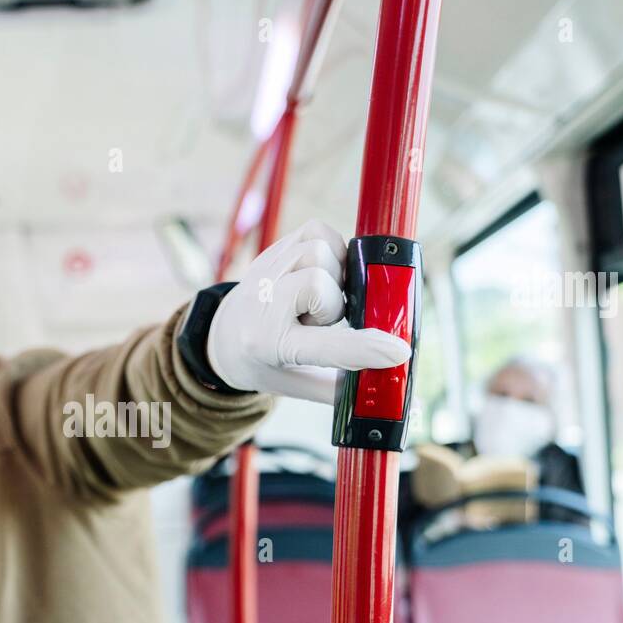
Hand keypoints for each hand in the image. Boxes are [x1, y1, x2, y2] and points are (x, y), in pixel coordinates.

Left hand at [206, 219, 411, 403]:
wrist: (224, 334)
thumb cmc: (266, 363)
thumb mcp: (297, 386)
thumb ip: (342, 391)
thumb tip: (394, 390)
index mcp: (267, 346)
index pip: (325, 347)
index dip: (365, 347)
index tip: (398, 351)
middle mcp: (261, 303)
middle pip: (319, 284)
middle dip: (334, 305)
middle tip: (321, 322)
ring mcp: (265, 270)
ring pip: (320, 252)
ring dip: (333, 276)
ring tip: (317, 299)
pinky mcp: (274, 248)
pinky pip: (318, 231)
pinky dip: (331, 249)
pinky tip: (321, 272)